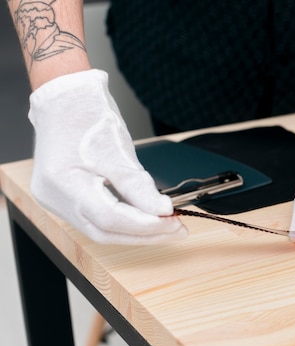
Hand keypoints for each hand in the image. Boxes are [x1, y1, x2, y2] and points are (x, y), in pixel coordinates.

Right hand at [28, 70, 186, 243]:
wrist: (66, 100)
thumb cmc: (87, 116)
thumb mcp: (120, 152)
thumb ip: (140, 188)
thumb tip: (162, 211)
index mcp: (64, 183)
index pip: (110, 220)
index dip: (145, 226)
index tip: (173, 222)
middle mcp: (55, 197)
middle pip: (105, 231)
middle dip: (144, 233)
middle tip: (175, 228)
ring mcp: (57, 200)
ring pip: (101, 229)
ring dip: (135, 230)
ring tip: (165, 224)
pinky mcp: (64, 199)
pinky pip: (95, 219)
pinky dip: (122, 221)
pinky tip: (143, 218)